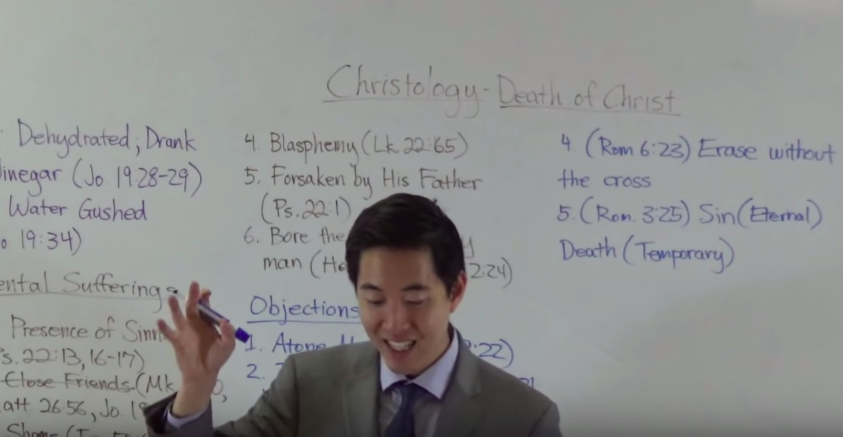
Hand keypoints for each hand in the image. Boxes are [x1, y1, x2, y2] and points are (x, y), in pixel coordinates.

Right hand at [157, 281, 235, 416]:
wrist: (204, 374)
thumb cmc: (216, 358)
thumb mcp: (228, 346)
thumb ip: (228, 333)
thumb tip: (224, 321)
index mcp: (207, 322)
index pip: (205, 306)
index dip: (205, 297)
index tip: (207, 292)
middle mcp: (195, 323)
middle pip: (192, 306)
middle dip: (193, 295)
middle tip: (194, 284)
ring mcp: (184, 332)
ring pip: (178, 316)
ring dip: (174, 307)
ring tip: (171, 297)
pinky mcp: (176, 342)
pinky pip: (169, 333)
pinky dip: (164, 328)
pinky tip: (160, 321)